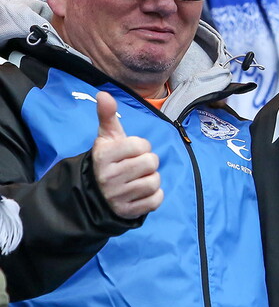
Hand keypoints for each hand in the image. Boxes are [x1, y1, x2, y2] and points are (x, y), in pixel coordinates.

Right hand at [91, 91, 162, 218]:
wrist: (94, 194)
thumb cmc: (108, 160)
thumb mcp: (106, 138)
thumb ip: (107, 115)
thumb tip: (103, 94)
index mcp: (103, 157)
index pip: (141, 145)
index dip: (141, 146)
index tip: (132, 151)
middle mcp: (108, 178)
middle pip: (151, 162)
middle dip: (148, 162)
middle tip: (136, 165)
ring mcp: (117, 197)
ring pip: (155, 181)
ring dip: (152, 179)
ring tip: (139, 179)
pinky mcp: (127, 212)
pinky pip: (156, 200)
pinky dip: (154, 196)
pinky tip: (142, 193)